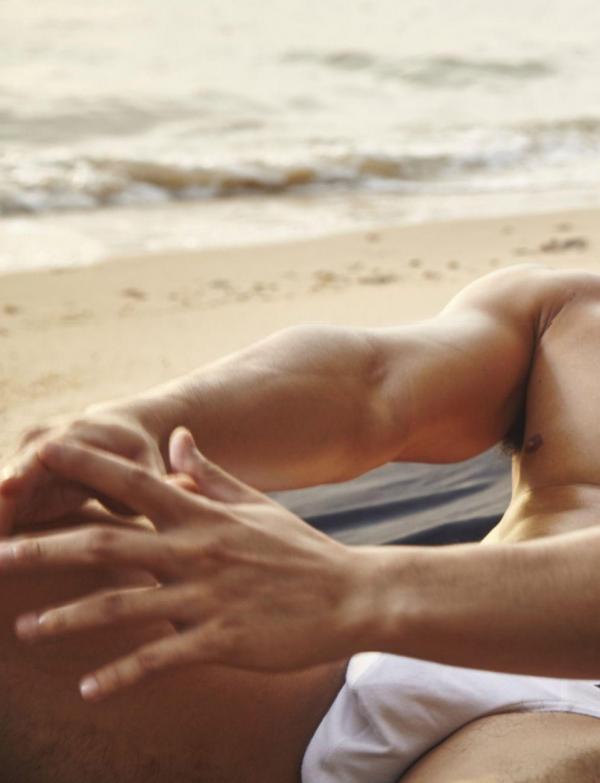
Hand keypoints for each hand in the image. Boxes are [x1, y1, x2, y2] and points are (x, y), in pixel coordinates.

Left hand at [0, 429, 370, 701]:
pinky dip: (122, 675)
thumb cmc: (298, 548)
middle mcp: (197, 550)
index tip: (41, 454)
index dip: (85, 466)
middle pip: (108, 542)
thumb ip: (210, 472)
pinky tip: (88, 689)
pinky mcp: (221, 640)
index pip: (134, 481)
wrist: (351, 592)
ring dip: (69, 617)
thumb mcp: (254, 503)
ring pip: (124, 607)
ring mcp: (207, 597)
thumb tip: (177, 437)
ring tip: (23, 627)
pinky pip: (161, 659)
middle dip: (46, 548)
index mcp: (203, 514)